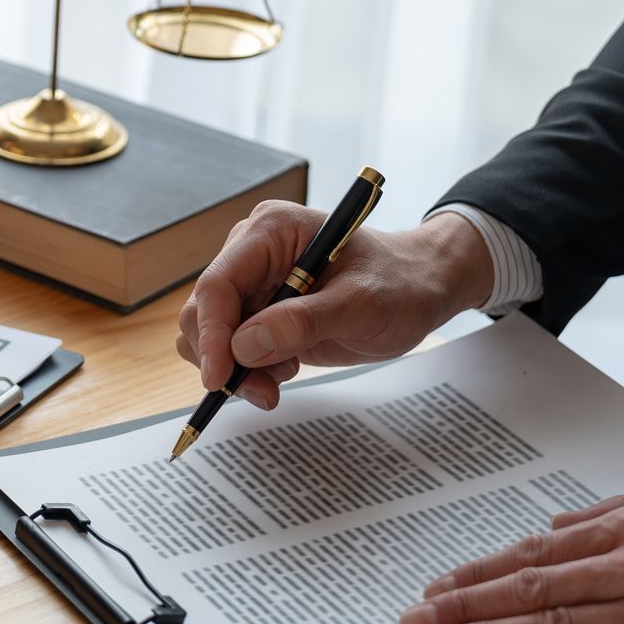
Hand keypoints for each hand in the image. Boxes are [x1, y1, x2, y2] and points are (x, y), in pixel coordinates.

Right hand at [175, 206, 493, 408]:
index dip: (212, 333)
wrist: (419, 291)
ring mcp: (252, 283)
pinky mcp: (258, 312)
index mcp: (271, 231)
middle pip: (204, 312)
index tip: (218, 379)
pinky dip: (248, 371)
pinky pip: (229, 348)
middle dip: (224, 358)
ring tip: (283, 378)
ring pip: (209, 335)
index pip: (218, 283)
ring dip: (237, 369)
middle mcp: (251, 252)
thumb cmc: (400, 285)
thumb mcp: (362, 304)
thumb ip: (303, 322)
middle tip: (264, 392)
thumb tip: (243, 346)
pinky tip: (286, 370)